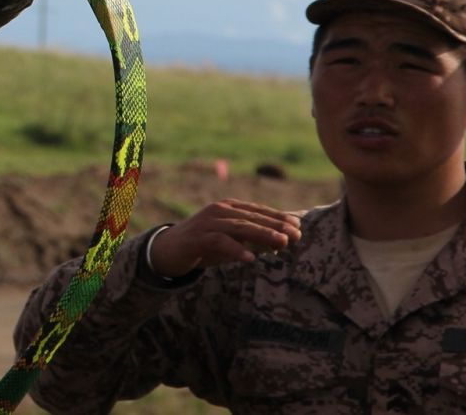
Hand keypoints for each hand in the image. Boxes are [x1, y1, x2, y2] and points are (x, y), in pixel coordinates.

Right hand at [148, 199, 302, 277]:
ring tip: (282, 242)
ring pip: (239, 227)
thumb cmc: (204, 245)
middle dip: (275, 225)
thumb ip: (253, 239)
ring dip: (262, 234)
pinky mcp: (197, 237)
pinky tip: (251, 257)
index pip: (257, 210)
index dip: (277, 217)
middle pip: (251, 217)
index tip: (298, 225)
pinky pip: (220, 242)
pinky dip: (236, 249)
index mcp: (227, 208)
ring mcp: (207, 222)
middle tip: (297, 235)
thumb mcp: (232, 241)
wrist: (168, 250)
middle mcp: (218, 210)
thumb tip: (281, 242)